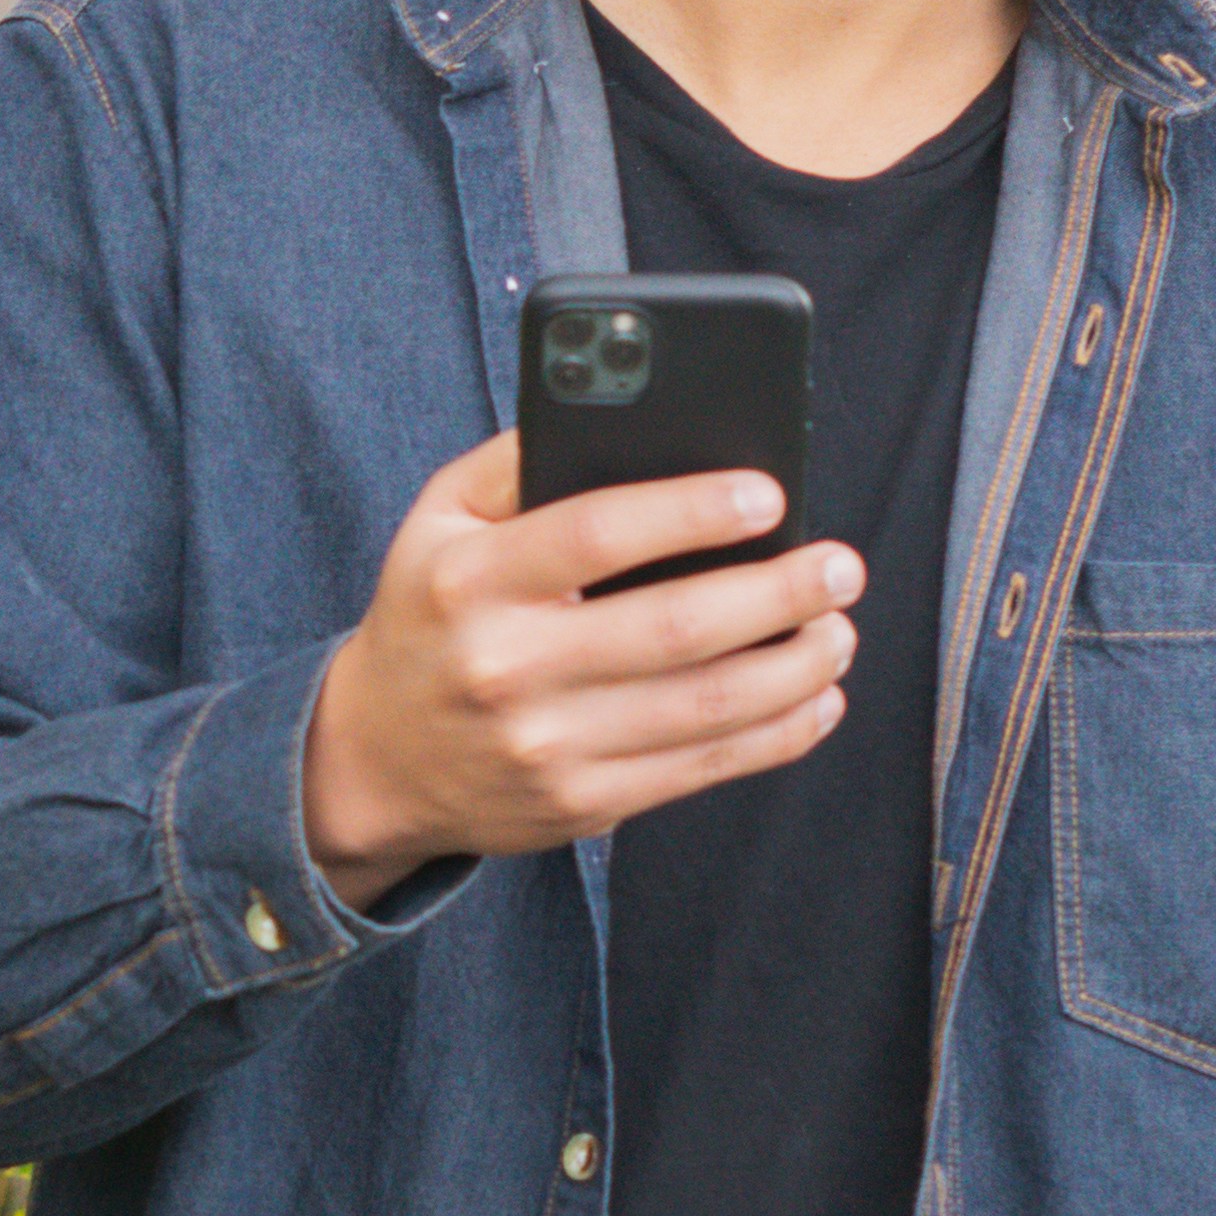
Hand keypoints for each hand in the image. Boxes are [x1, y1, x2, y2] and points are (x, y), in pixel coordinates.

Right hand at [298, 432, 862, 906]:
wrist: (375, 759)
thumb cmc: (430, 614)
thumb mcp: (439, 520)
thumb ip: (519, 461)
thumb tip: (627, 410)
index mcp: (471, 581)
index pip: (595, 534)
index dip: (692, 512)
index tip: (770, 494)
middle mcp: (506, 667)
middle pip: (673, 629)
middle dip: (778, 594)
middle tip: (840, 566)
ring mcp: (546, 747)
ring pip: (704, 707)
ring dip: (795, 668)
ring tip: (839, 629)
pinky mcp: (581, 805)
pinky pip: (701, 768)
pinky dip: (777, 734)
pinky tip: (817, 697)